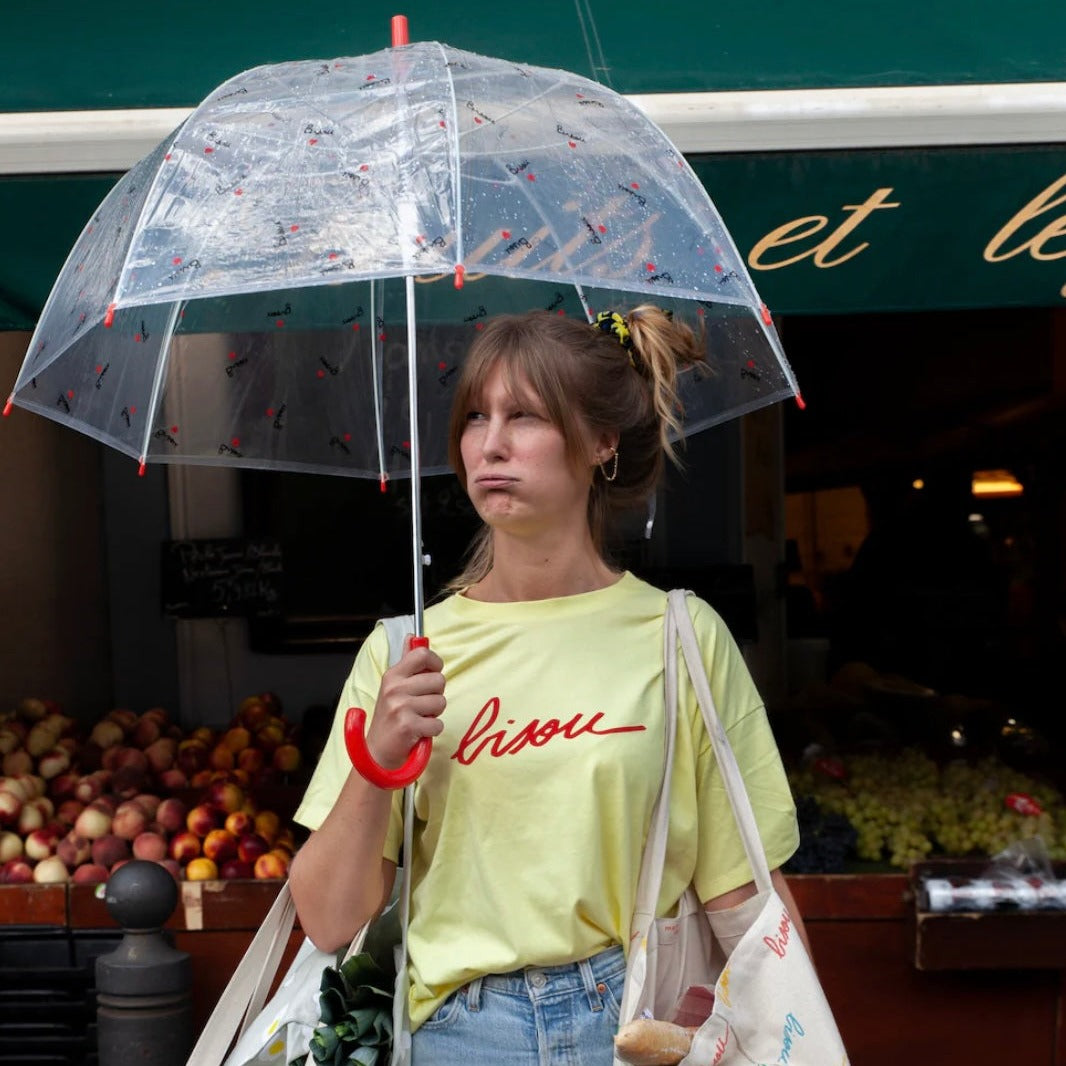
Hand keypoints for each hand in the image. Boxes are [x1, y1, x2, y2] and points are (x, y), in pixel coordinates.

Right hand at [365, 637, 445, 768]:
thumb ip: (406, 661)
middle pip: (438, 680)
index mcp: (393, 675)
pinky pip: (438, 724)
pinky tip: (419, 731)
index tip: (433, 673)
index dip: (435, 663)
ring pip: (441, 702)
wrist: (377, 752)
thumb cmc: (390, 717)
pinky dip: (432, 730)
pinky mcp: (407, 726)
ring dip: (434, 714)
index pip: (422, 655)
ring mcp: (400, 707)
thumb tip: (413, 635)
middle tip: (421, 704)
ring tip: (419, 717)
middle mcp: (395, 688)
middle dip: (436, 694)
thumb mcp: (393, 686)